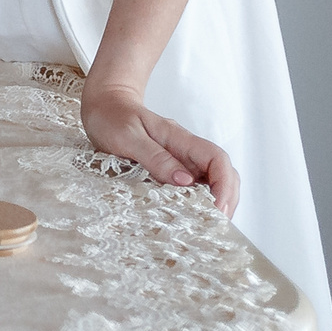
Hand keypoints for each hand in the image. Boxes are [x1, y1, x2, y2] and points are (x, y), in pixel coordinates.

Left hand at [81, 82, 237, 213]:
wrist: (104, 107)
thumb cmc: (113, 117)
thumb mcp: (128, 136)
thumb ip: (155, 157)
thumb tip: (185, 181)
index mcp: (179, 138)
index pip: (216, 159)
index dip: (224, 184)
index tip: (219, 208)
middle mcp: (186, 150)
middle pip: (222, 172)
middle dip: (227, 198)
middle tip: (216, 223)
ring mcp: (181, 160)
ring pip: (212, 181)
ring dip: (216, 202)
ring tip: (209, 223)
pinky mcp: (171, 169)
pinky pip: (194, 186)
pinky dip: (199, 202)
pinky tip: (193, 215)